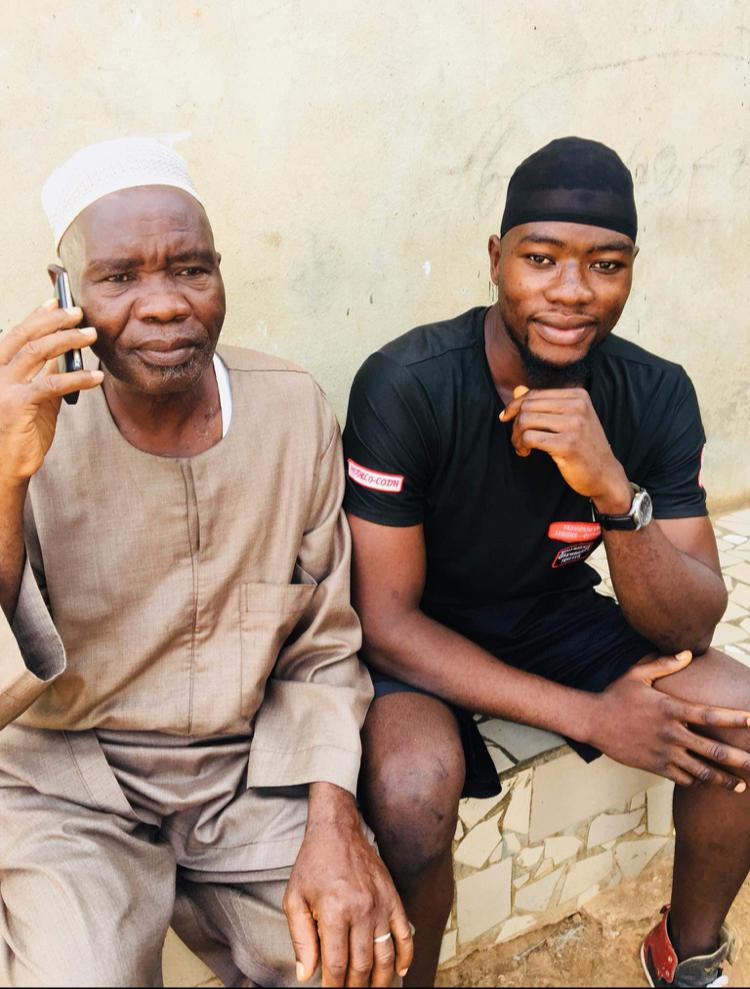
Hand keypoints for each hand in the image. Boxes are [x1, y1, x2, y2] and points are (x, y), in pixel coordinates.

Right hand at [0, 300, 101, 485]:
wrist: (7, 466)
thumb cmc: (22, 432)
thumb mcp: (36, 398)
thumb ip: (46, 375)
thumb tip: (66, 353)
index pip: (17, 334)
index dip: (37, 316)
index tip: (57, 301)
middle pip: (26, 336)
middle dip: (55, 321)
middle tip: (80, 314)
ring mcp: (4, 388)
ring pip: (37, 352)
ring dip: (68, 340)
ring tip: (91, 336)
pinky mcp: (17, 405)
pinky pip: (51, 384)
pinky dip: (77, 377)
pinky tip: (96, 377)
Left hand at [283, 784, 412, 986]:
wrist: (337, 830)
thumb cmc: (313, 865)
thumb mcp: (294, 899)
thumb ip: (300, 939)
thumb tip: (306, 974)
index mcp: (334, 911)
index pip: (336, 964)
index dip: (333, 986)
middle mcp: (361, 910)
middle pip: (362, 965)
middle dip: (355, 988)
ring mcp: (381, 905)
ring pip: (385, 956)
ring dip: (380, 981)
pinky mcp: (393, 898)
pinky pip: (404, 934)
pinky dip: (405, 956)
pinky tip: (400, 971)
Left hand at [500, 385, 631, 511]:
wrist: (605, 474)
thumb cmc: (583, 447)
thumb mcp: (567, 420)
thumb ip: (543, 403)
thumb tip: (517, 389)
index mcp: (578, 396)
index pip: (535, 394)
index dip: (515, 405)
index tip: (506, 418)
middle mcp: (578, 406)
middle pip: (528, 406)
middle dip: (514, 422)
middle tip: (516, 438)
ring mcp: (574, 425)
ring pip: (525, 421)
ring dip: (516, 436)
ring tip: (521, 446)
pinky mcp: (567, 444)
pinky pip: (529, 438)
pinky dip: (521, 445)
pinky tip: (525, 452)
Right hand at [589, 651, 749, 789]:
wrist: (593, 720)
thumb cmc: (616, 695)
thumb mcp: (638, 674)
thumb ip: (665, 664)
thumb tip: (688, 653)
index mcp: (670, 709)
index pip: (710, 715)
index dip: (734, 719)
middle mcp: (671, 733)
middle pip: (712, 750)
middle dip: (739, 759)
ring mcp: (663, 752)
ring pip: (700, 771)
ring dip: (723, 779)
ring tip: (740, 786)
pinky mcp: (654, 766)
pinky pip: (682, 778)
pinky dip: (696, 781)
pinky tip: (705, 782)